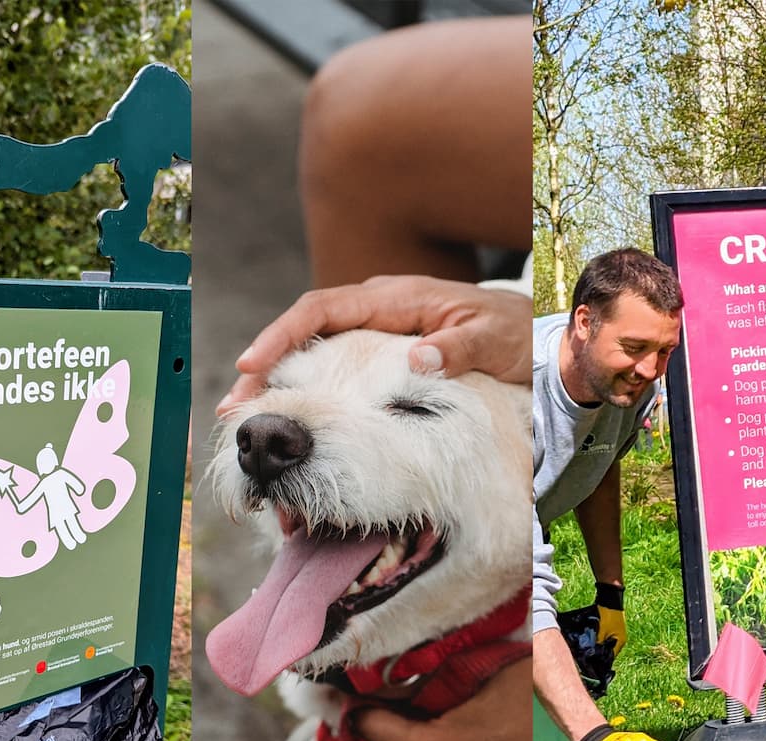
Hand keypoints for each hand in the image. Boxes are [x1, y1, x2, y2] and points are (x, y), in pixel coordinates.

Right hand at [222, 276, 533, 412]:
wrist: (533, 334)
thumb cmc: (514, 334)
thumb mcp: (494, 339)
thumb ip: (458, 348)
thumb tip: (418, 360)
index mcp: (396, 298)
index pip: (322, 309)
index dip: (283, 336)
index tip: (253, 365)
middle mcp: (377, 307)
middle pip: (304, 330)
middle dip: (266, 364)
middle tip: (233, 407)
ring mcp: (376, 329)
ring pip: (314, 349)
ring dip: (280, 379)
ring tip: (247, 416)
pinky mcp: (380, 351)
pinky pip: (333, 365)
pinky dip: (307, 387)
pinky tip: (290, 417)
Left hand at [593, 583, 626, 657]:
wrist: (610, 598)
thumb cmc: (608, 615)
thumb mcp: (602, 631)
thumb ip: (597, 643)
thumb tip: (591, 653)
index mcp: (620, 642)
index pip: (610, 657)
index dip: (600, 660)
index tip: (590, 663)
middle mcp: (619, 639)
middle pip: (607, 651)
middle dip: (597, 653)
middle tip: (586, 656)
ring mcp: (615, 633)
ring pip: (604, 644)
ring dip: (597, 646)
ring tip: (586, 649)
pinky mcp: (611, 628)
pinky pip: (603, 637)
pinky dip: (597, 639)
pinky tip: (589, 640)